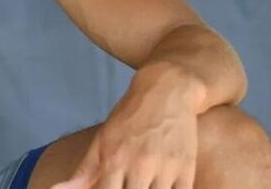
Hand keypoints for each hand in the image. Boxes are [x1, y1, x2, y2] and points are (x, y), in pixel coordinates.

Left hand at [52, 68, 200, 188]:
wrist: (166, 91)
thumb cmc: (129, 117)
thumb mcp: (102, 140)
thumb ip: (84, 172)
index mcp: (113, 160)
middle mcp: (139, 166)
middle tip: (126, 185)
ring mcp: (165, 169)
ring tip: (142, 184)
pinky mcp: (187, 170)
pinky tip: (159, 186)